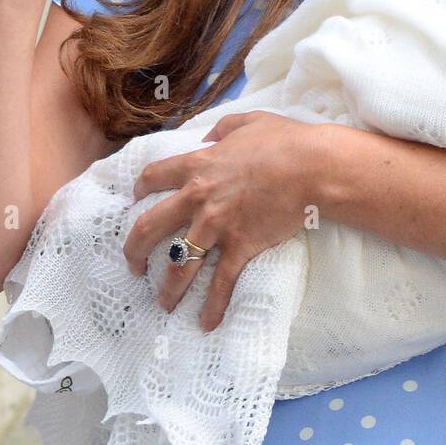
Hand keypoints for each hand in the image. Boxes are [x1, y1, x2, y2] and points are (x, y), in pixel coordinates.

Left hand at [122, 111, 324, 330]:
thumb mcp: (248, 121)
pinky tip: (206, 323)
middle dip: (134, 251)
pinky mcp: (240, 246)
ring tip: (163, 304)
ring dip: (167, 288)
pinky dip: (213, 306)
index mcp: (197, 166)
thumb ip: (222, 129)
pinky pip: (221, 283)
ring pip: (179, 264)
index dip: (140, 189)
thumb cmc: (285, 141)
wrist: (312, 168)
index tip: (137, 200)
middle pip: (148, 228)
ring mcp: (217, 226)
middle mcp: (198, 199)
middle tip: (134, 265)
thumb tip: (209, 137)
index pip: (153, 177)